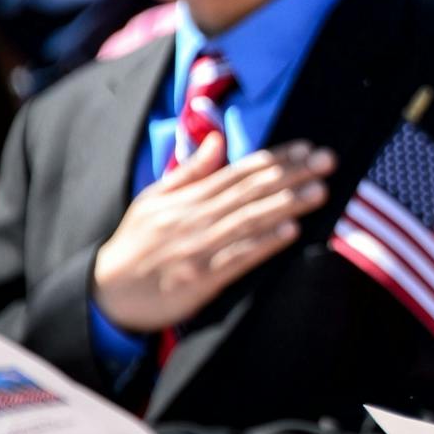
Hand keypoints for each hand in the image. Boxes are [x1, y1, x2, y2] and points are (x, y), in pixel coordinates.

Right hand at [91, 133, 336, 332]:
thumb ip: (191, 171)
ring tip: (318, 191)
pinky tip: (290, 231)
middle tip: (327, 161)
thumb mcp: (155, 199)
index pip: (239, 172)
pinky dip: (264, 243)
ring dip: (286, 204)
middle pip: (250, 192)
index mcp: (187, 197)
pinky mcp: (201, 278)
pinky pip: (237, 258)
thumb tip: (217, 140)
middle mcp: (195, 218)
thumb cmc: (136, 243)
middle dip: (291, 175)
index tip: (307, 148)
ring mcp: (199, 248)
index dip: (275, 159)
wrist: (107, 293)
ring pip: (248, 221)